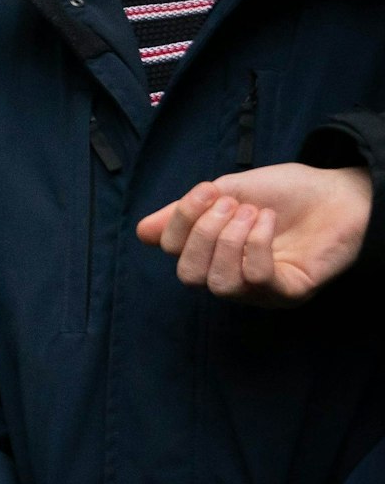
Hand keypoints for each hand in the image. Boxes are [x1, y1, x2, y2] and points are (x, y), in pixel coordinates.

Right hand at [136, 163, 369, 306]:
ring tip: (252, 213)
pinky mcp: (289, 293)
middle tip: (232, 205)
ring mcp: (260, 291)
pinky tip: (269, 222)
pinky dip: (257, 244)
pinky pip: (256, 278)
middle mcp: (231, 276)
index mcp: (212, 252)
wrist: (339, 192)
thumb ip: (187, 212)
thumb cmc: (286, 193)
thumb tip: (144, 232)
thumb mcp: (227, 192)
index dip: (181, 220)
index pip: (173, 252)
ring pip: (219, 284)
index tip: (208, 190)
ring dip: (230, 240)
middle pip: (189, 275)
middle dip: (204, 232)